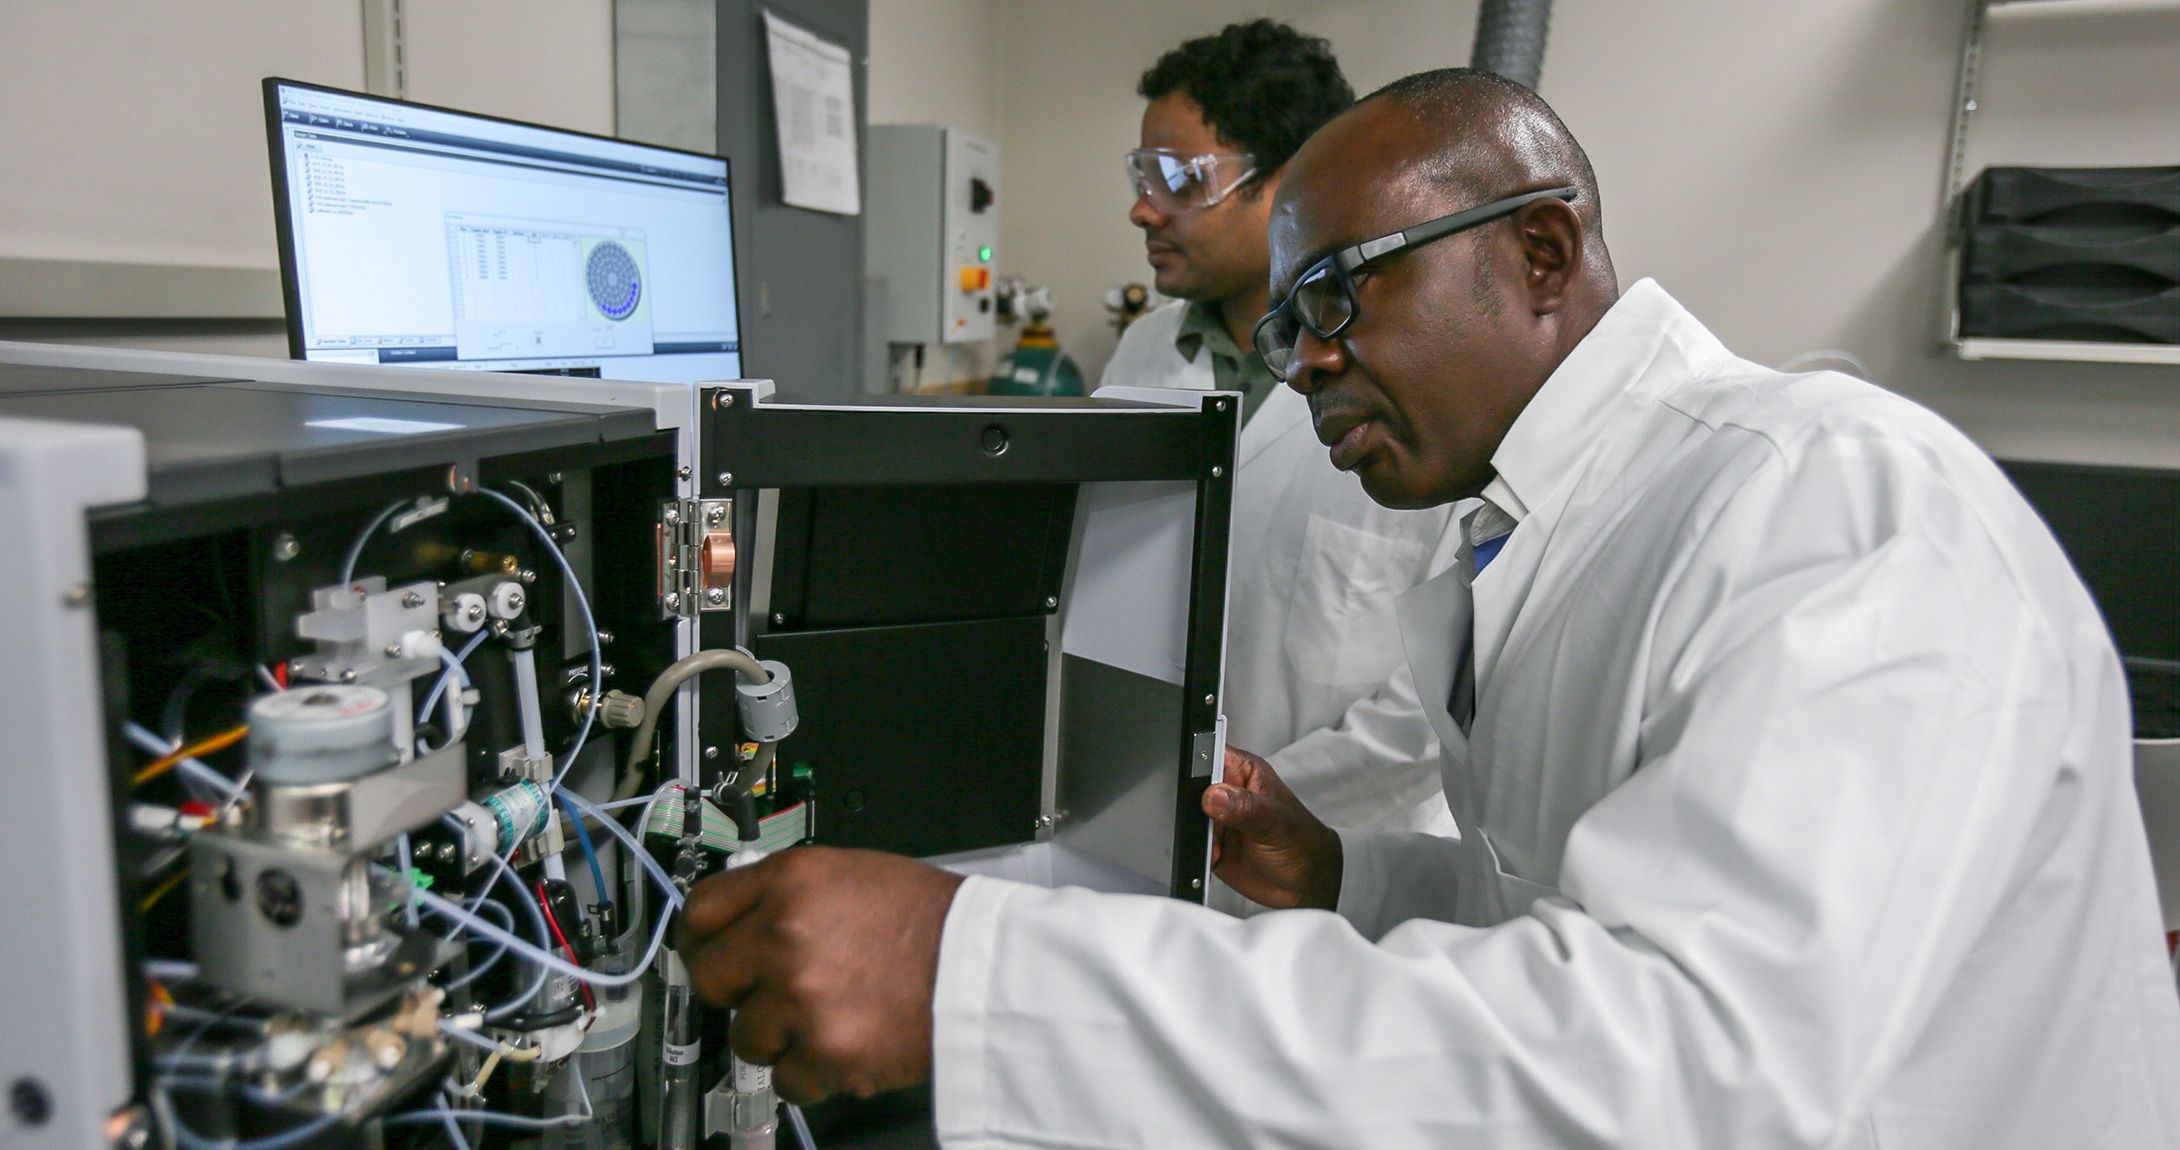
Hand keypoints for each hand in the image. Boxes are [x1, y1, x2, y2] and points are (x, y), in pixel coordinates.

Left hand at [677, 847, 965, 1103]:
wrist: (985, 968)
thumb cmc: (932, 922)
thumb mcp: (852, 874)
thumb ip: (790, 895)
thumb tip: (743, 919)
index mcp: (790, 881)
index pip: (700, 911)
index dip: (701, 939)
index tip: (708, 954)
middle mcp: (784, 935)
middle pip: (710, 979)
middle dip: (737, 993)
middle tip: (773, 995)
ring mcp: (799, 997)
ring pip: (746, 1037)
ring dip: (779, 1037)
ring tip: (829, 1018)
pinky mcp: (823, 1052)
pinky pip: (786, 1079)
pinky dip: (812, 1073)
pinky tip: (845, 1046)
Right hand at [1203, 746, 1342, 910]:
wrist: (1305, 884)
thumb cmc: (1302, 843)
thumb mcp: (1275, 821)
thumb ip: (1245, 807)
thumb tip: (1213, 796)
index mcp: (1244, 772)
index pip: (1211, 753)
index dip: (1196, 761)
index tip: (1194, 781)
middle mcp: (1227, 792)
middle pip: (1190, 786)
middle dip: (1189, 802)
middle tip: (1207, 820)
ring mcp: (1217, 818)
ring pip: (1187, 816)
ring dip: (1193, 830)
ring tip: (1215, 843)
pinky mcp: (1210, 843)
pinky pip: (1190, 843)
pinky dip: (1194, 850)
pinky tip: (1213, 856)